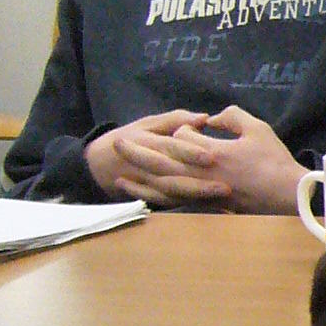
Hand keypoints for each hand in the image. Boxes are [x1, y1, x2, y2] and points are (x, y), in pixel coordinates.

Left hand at [82, 104, 306, 211]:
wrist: (287, 196)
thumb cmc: (274, 161)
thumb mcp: (258, 129)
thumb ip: (232, 117)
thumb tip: (214, 117)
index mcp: (212, 152)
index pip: (181, 138)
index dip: (181, 131)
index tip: (193, 128)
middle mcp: (201, 174)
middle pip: (161, 162)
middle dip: (137, 152)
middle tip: (116, 144)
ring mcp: (202, 193)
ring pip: (162, 186)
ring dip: (140, 180)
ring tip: (119, 176)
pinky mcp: (206, 206)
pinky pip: (175, 204)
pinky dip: (156, 200)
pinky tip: (144, 198)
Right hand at [84, 109, 231, 206]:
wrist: (99, 163)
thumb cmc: (131, 137)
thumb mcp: (148, 123)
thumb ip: (176, 119)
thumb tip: (205, 117)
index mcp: (146, 142)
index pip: (169, 148)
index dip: (189, 152)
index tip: (212, 157)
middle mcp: (146, 166)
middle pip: (173, 176)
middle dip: (199, 183)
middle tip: (226, 186)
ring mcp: (147, 185)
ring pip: (172, 194)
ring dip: (197, 198)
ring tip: (223, 199)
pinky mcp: (151, 197)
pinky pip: (170, 204)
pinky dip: (189, 206)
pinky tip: (213, 208)